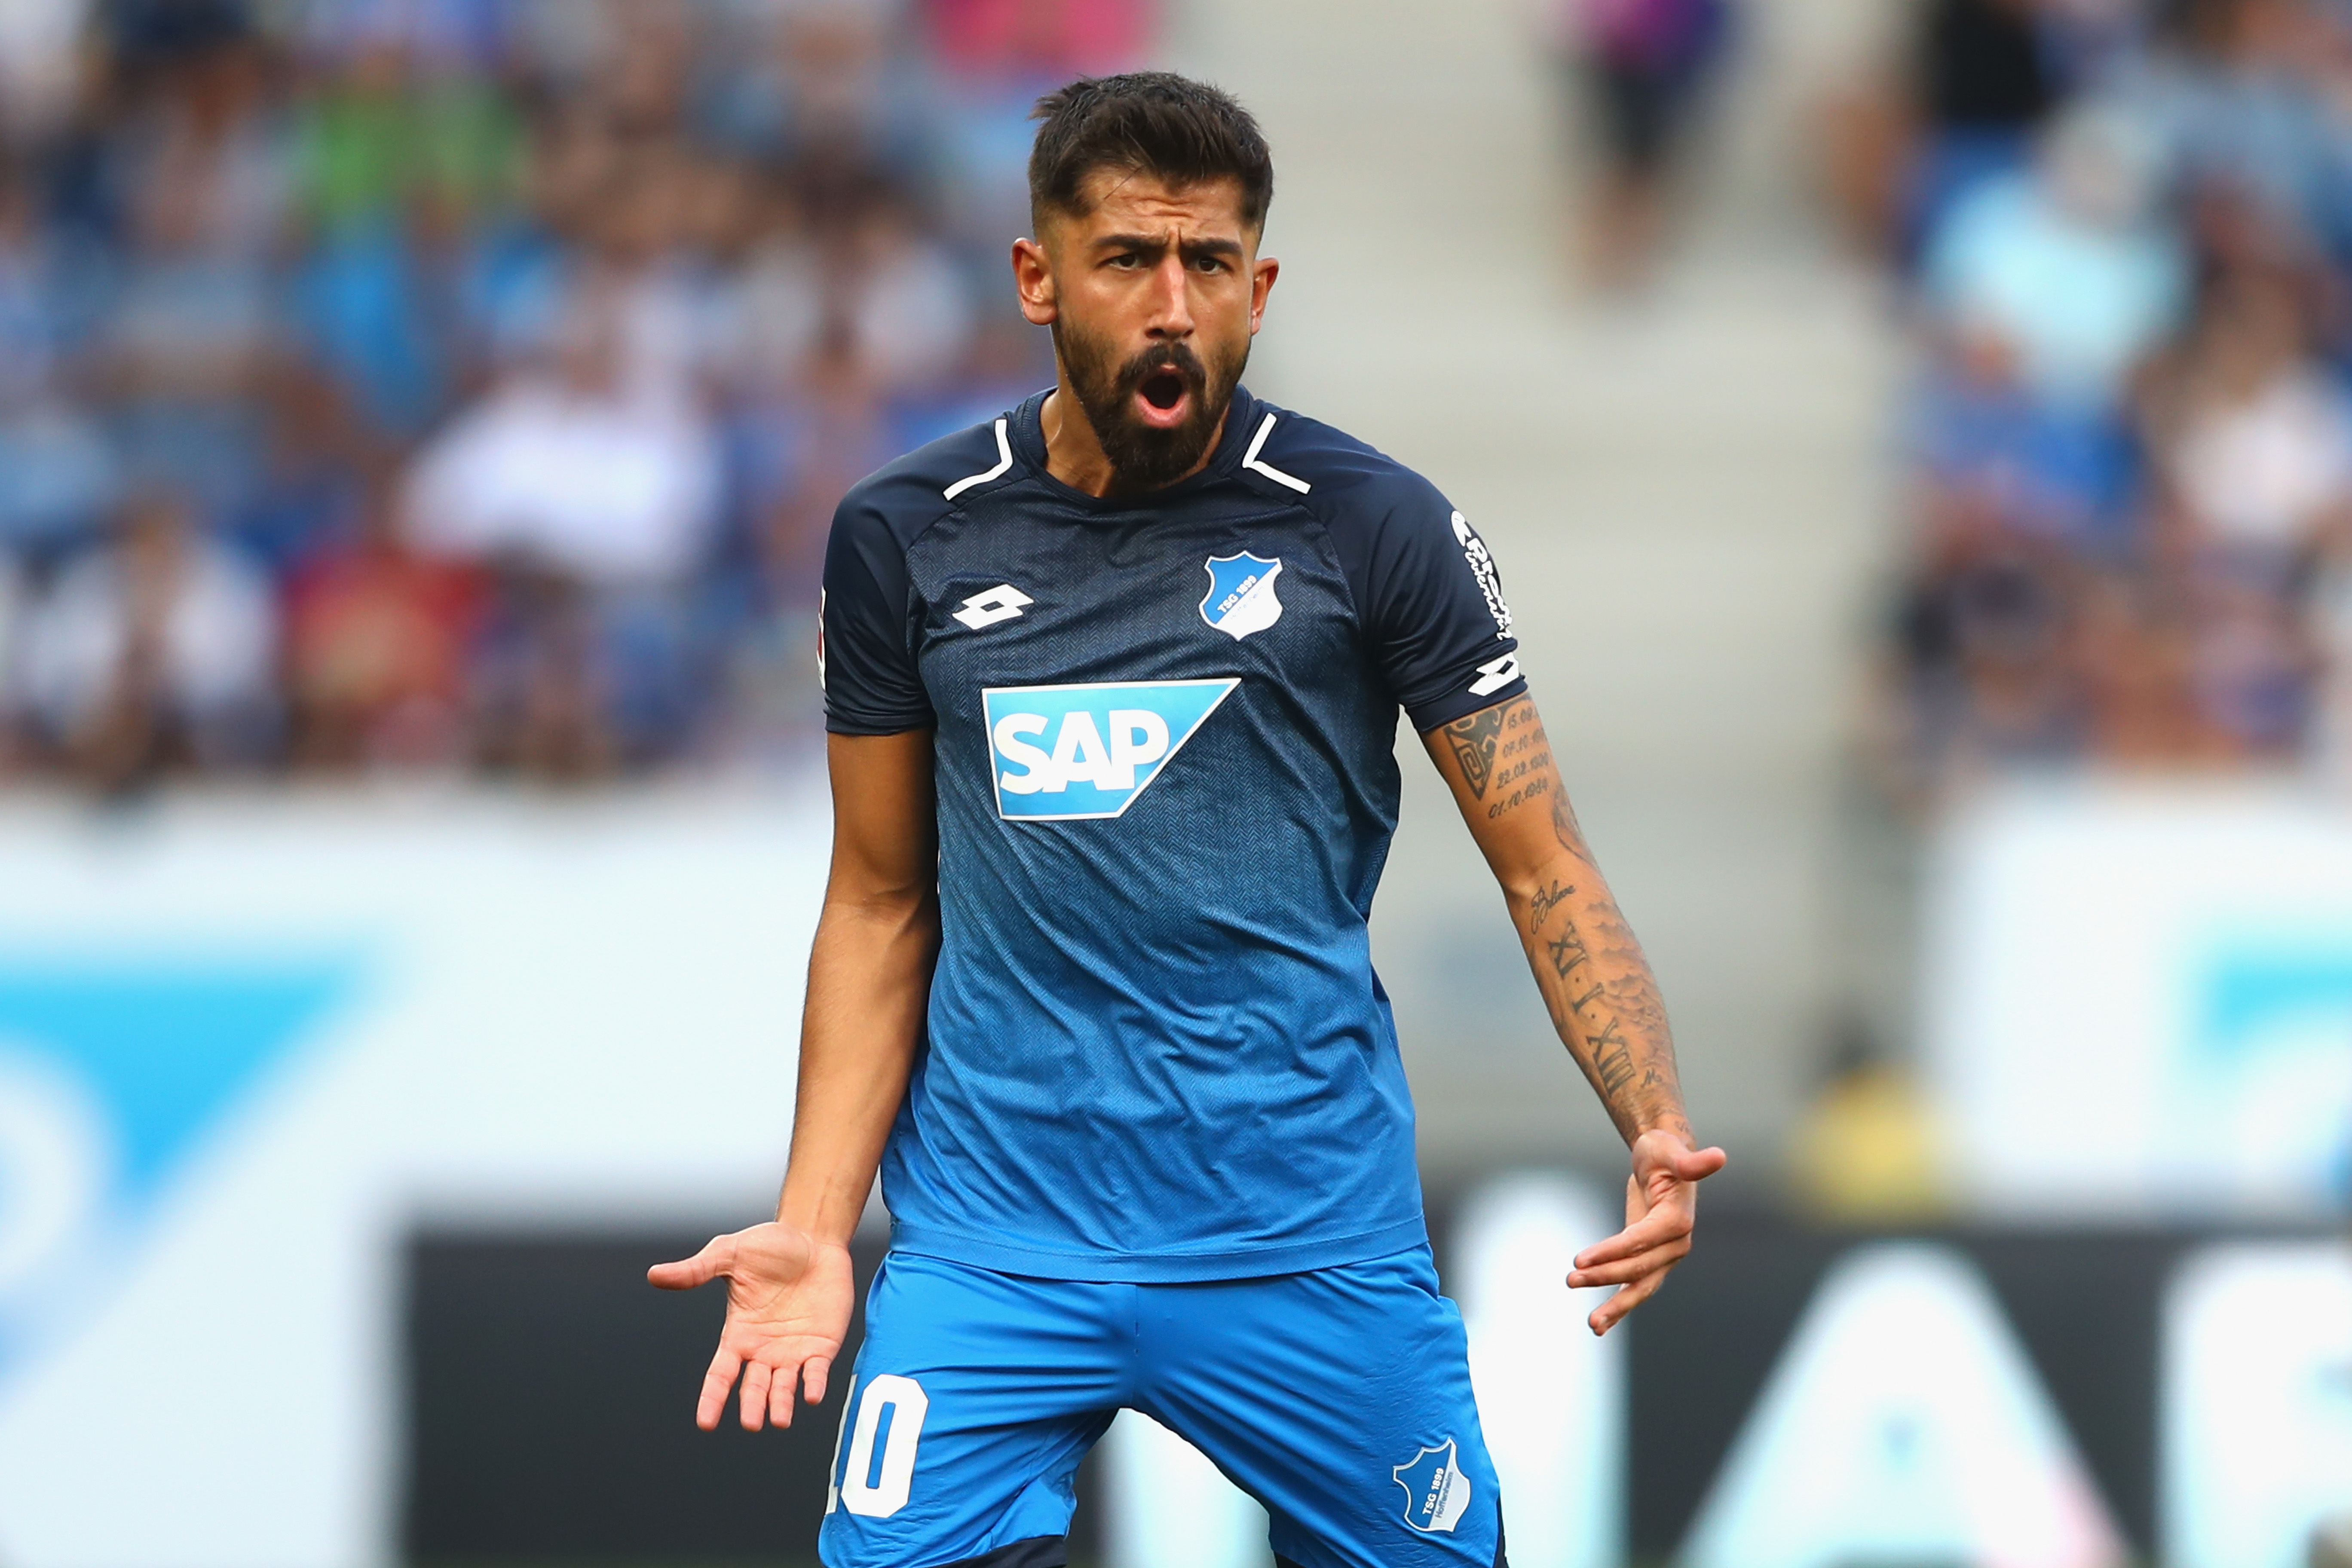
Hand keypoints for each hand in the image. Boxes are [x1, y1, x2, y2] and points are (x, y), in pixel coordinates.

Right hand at [647, 1222, 854, 1430]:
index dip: (713, 1397)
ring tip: (779, 1420)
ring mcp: (793, 1349)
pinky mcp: (822, 1344)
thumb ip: (696, 1270)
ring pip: (784, 1386)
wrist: (814, 1236)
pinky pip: (816, 1371)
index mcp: (739, 1334)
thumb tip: (655, 1274)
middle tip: (751, 1422)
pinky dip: (814, 1384)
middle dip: (752, 1405)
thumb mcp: (729, 1254)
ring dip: (781, 1404)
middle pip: (753, 1386)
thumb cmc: (771, 1245)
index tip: (705, 1422)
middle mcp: (764, 1349)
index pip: (721, 1374)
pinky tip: (812, 1396)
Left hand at [1567, 1129, 1726, 1336]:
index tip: (1580, 1259)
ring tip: (1593, 1325)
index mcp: (1678, 1220)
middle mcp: (1675, 1245)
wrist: (1663, 1161)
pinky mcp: (1651, 1261)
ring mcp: (1664, 1257)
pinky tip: (1601, 1325)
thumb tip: (1719, 1156)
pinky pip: (1635, 1287)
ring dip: (1616, 1307)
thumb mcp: (1670, 1150)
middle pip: (1638, 1267)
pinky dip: (1619, 1307)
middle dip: (1604, 1276)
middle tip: (1570, 1279)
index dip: (1612, 1251)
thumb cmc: (1663, 1152)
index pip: (1641, 1241)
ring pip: (1640, 1287)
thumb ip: (1690, 1161)